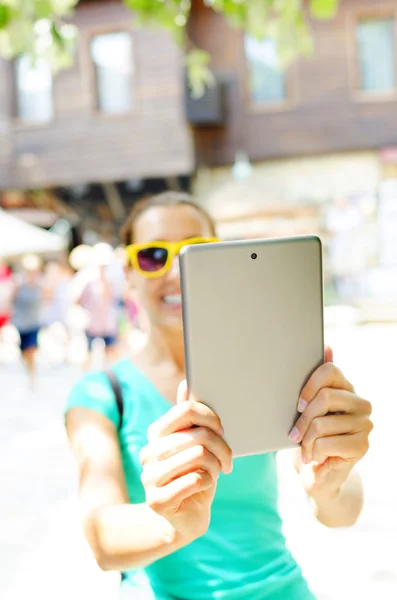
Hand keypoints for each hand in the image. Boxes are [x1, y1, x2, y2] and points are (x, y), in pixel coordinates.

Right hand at [140, 382, 232, 540]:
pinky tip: (205, 485)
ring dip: (216, 466)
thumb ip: (188, 416)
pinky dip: (209, 481)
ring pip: (199, 456)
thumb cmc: (194, 473)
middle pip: (198, 435)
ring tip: (217, 472)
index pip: (185, 410)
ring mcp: (150, 477)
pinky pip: (196, 480)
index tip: (221, 429)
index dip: (210, 417)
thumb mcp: (195, 442)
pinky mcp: (157, 501)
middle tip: (227, 458)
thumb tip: (186, 383)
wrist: (186, 516)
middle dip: (221, 446)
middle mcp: (149, 452)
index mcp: (156, 433)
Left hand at [289, 347, 372, 499]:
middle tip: (294, 433)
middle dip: (303, 418)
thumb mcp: (305, 407)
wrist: (315, 474)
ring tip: (305, 448)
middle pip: (326, 397)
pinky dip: (313, 452)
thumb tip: (327, 347)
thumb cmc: (308, 436)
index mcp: (346, 388)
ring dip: (306, 440)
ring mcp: (364, 424)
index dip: (309, 385)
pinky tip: (315, 457)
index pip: (330, 371)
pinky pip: (326, 443)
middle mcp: (360, 402)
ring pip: (323, 423)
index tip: (297, 403)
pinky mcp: (363, 445)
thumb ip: (315, 380)